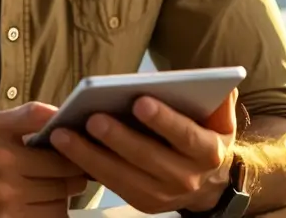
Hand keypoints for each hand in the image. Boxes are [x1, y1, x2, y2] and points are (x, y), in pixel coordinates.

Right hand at [0, 101, 90, 216]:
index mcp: (3, 156)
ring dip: (61, 199)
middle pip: (63, 186)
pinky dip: (50, 214)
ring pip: (59, 208)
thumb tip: (63, 113)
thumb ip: (30, 114)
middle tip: (68, 172)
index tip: (74, 154)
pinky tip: (41, 203)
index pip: (60, 161)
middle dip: (71, 178)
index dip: (73, 158)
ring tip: (51, 187)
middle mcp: (3, 188)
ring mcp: (5, 214)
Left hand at [50, 87, 238, 214]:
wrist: (209, 183)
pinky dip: (86, 167)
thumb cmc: (206, 137)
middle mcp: (186, 177)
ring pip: (122, 176)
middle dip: (118, 138)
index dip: (163, 120)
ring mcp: (162, 195)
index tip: (140, 101)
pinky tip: (65, 149)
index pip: (185, 135)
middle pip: (148, 158)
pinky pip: (111, 184)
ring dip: (90, 156)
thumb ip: (220, 100)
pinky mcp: (142, 202)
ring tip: (63, 134)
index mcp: (207, 151)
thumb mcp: (221, 120)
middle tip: (92, 117)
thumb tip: (221, 82)